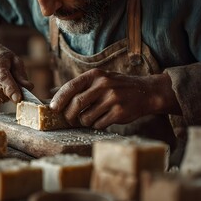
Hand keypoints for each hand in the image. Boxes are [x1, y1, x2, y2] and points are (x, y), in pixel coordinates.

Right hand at [0, 43, 32, 103]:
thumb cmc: (0, 57)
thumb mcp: (14, 60)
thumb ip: (22, 75)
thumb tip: (29, 88)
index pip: (3, 77)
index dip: (11, 89)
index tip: (18, 99)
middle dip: (5, 97)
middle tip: (11, 93)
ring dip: (0, 97)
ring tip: (1, 86)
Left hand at [49, 69, 180, 128]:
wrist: (147, 92)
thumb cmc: (118, 87)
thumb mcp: (101, 78)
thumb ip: (82, 86)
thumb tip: (56, 98)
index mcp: (95, 75)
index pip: (71, 86)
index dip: (59, 99)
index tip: (53, 108)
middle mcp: (103, 85)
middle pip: (76, 104)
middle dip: (69, 115)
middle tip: (69, 119)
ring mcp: (112, 99)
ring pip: (86, 117)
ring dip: (84, 122)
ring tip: (91, 118)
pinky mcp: (119, 112)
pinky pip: (98, 124)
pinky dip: (96, 125)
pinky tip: (102, 120)